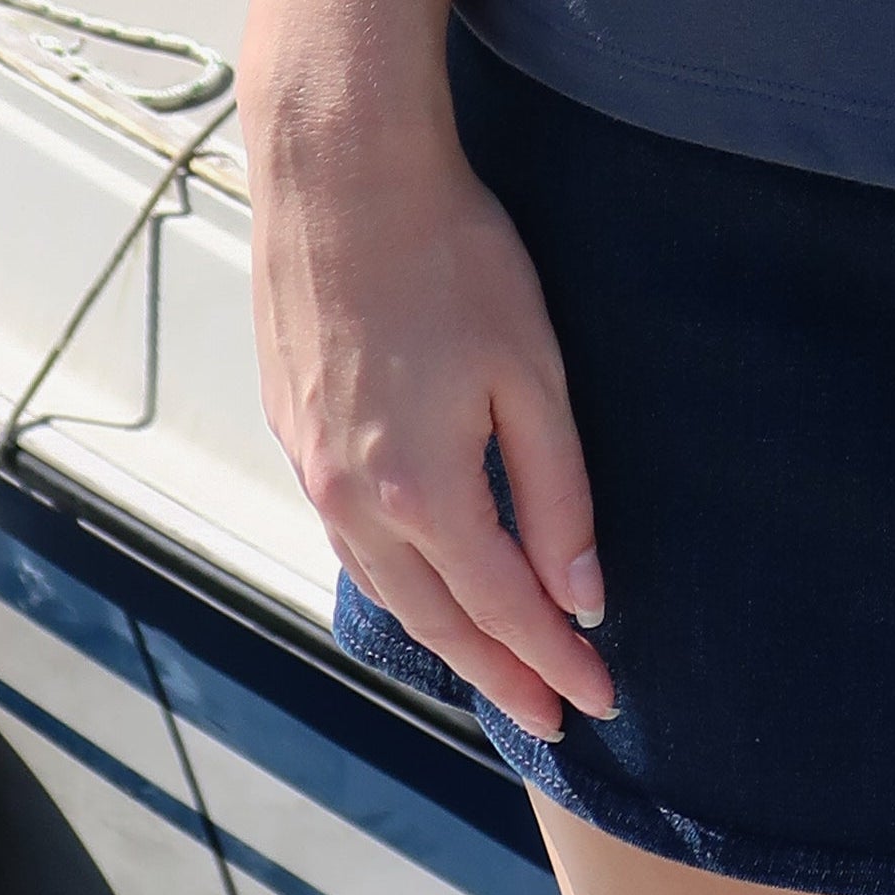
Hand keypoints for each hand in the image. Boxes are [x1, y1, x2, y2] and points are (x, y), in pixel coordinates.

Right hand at [248, 85, 614, 740]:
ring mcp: (313, 470)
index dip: (554, 658)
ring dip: (445, 637)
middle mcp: (354, 500)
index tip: (598, 699)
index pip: (502, 609)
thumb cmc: (452, 257)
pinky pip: (350, 540)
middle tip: (551, 718)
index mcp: (421, 491)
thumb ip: (556, 490)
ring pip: (387, 587)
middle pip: (438, 620)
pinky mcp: (295, 432)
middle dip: (502, 674)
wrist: (342, 177)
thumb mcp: (531, 371)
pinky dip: (398, 580)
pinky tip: (424, 582)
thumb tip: (580, 592)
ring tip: (497, 669)